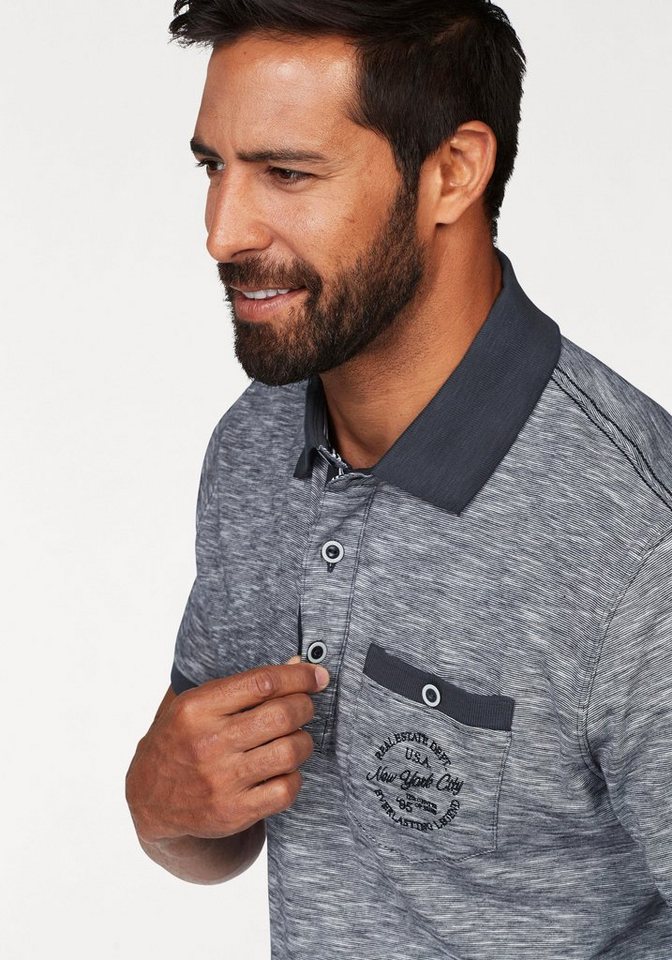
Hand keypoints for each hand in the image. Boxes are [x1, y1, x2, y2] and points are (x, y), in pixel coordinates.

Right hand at [125, 656, 329, 843]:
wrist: (150, 798)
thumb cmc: (183, 740)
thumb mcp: (199, 705)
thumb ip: (245, 686)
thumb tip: (296, 664)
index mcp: (197, 708)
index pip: (262, 682)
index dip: (298, 677)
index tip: (316, 676)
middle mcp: (208, 743)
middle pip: (282, 715)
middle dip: (305, 707)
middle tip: (305, 708)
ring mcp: (221, 780)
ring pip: (290, 752)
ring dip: (303, 742)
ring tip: (295, 739)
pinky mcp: (233, 812)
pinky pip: (286, 789)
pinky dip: (294, 777)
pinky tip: (284, 770)